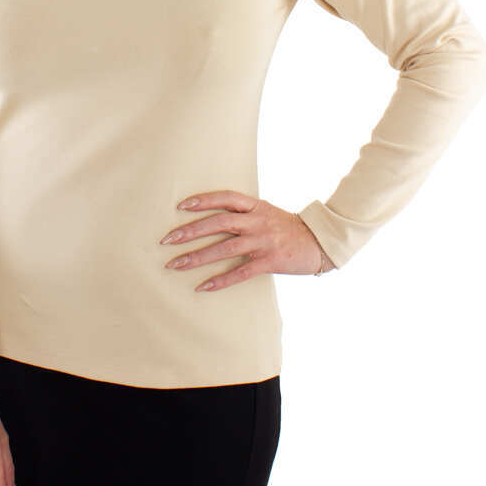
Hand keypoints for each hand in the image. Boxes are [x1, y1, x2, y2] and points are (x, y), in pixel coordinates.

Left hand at [159, 190, 334, 290]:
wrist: (319, 243)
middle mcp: (257, 221)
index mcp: (255, 206)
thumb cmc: (287, 228)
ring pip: (224, 248)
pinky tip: (202, 287)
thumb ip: (244, 212)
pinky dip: (220, 280)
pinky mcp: (269, 261)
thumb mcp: (266, 212)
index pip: (225, 198)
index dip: (203, 200)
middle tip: (167, 239)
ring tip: (175, 264)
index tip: (180, 206)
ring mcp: (263, 241)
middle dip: (190, 231)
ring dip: (197, 257)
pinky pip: (240, 272)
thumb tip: (214, 215)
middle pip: (218, 222)